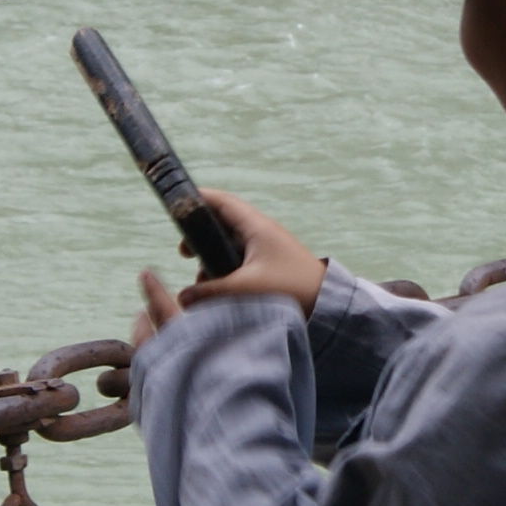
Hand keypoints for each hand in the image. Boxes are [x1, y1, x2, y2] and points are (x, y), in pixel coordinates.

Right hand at [131, 191, 324, 344]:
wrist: (329, 306)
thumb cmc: (291, 289)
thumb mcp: (245, 289)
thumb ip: (210, 292)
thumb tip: (183, 297)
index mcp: (256, 227)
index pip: (222, 202)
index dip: (198, 199)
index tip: (176, 205)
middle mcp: (261, 234)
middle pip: (222, 224)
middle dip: (200, 237)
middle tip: (185, 253)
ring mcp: (266, 251)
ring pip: (229, 247)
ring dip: (212, 260)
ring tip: (202, 282)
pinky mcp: (270, 268)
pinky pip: (240, 263)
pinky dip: (225, 272)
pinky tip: (219, 292)